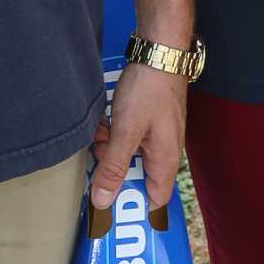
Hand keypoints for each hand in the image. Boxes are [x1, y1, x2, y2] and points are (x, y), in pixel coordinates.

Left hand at [90, 63, 186, 210]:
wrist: (160, 51)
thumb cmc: (149, 90)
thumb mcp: (125, 132)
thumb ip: (113, 168)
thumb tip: (103, 202)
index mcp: (165, 161)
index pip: (155, 201)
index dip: (134, 209)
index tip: (109, 212)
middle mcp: (166, 151)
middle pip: (138, 178)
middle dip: (114, 173)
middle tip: (98, 161)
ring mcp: (159, 135)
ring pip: (131, 156)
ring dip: (111, 151)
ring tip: (100, 135)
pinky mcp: (151, 121)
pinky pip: (130, 139)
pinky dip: (115, 135)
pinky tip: (105, 122)